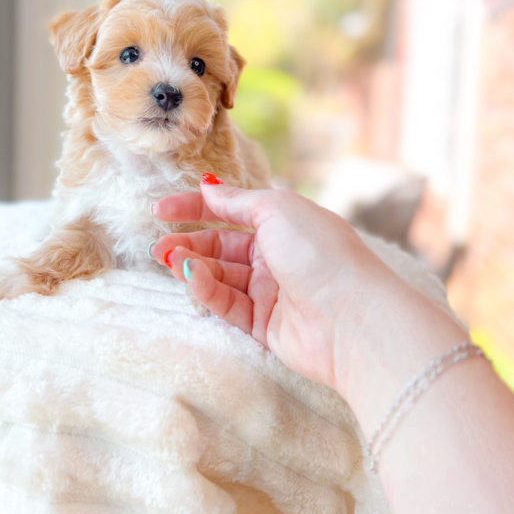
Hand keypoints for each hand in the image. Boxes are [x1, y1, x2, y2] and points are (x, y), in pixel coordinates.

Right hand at [149, 178, 403, 389]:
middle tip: (160, 249)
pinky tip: (194, 278)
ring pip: (220, 277)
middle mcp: (277, 257)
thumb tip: (208, 186)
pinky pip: (227, 305)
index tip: (160, 211)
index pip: (230, 212)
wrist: (352, 319)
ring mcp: (271, 292)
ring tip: (172, 261)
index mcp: (284, 224)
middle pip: (221, 248)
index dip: (195, 209)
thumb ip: (237, 201)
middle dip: (189, 245)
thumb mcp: (277, 210)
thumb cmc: (321, 253)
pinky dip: (208, 291)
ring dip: (194, 267)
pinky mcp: (264, 326)